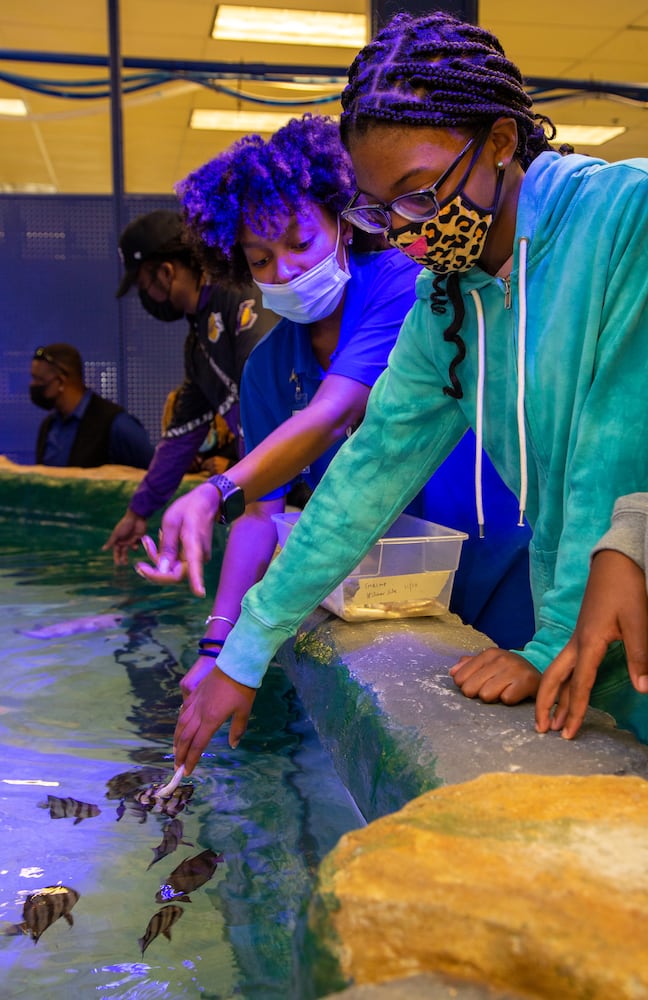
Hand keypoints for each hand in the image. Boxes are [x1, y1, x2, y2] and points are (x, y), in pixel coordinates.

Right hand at [103, 510, 147, 565]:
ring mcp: (131, 539)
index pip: (116, 551)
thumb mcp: (116, 534)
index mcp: (118, 539)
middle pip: (124, 552)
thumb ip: (111, 542)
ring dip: (133, 548)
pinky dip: (137, 542)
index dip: (116, 557)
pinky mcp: (138, 538)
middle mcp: (124, 540)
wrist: (136, 518)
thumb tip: (103, 549)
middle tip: (125, 564)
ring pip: (132, 548)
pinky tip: (136, 537)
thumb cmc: (124, 525)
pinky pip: (138, 544)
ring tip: (134, 546)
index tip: (117, 563)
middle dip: (124, 558)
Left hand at [134, 483, 220, 595]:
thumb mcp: (171, 522)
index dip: (197, 581)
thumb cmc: (188, 508)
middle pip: (175, 573)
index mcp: (194, 544)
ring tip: (146, 540)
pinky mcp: (192, 556)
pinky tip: (158, 538)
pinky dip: (164, 553)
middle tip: (139, 560)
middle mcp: (198, 555)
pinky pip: (176, 561)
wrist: (205, 501)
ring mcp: (196, 557)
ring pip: (173, 567)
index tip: (200, 593)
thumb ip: (166, 546)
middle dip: (155, 568)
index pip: (195, 567)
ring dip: (157, 557)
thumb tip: (162, 570)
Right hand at [174, 664, 255, 773]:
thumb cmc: (242, 688)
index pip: (198, 745)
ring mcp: (195, 702)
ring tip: (175, 750)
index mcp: (211, 720)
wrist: (235, 664)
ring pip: (180, 724)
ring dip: (176, 740)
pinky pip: (183, 711)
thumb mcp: (244, 711)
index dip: (191, 760)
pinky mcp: (195, 694)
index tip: (186, 772)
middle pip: (185, 737)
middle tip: (176, 766)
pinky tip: (179, 725)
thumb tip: (233, 745)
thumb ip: (237, 729)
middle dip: (180, 754)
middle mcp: (199, 713)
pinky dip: (179, 722)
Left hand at [449, 648, 540, 703]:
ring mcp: (514, 669)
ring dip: (494, 698)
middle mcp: (500, 658)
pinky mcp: (527, 681)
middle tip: (492, 690)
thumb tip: (452, 672)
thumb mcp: (490, 665)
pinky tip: (515, 693)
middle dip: (478, 693)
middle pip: (470, 688)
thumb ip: (469, 666)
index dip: (466, 686)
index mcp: (489, 654)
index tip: (477, 686)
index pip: (460, 677)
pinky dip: (510, 700)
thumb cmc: (510, 672)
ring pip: (486, 695)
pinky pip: (506, 699)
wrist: (541, 676)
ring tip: (504, 691)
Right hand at [535, 550, 647, 739]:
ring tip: (548, 719)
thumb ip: (639, 656)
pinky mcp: (583, 635)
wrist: (614, 562)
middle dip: (546, 704)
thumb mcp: (638, 621)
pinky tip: (565, 691)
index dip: (575, 710)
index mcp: (589, 642)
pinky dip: (562, 683)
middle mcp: (577, 643)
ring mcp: (578, 638)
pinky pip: (566, 664)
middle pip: (554, 678)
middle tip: (541, 729)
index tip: (568, 733)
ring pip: (558, 672)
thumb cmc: (626, 589)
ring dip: (552, 696)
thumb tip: (643, 689)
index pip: (580, 684)